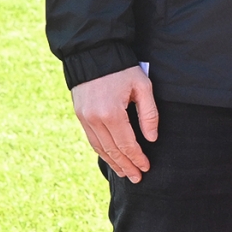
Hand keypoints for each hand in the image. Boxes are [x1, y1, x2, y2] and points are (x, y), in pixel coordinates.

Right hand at [70, 66, 158, 181]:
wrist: (94, 53)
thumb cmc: (123, 69)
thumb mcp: (143, 86)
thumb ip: (149, 114)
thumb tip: (152, 139)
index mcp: (111, 113)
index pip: (127, 144)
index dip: (137, 158)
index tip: (146, 168)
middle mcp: (95, 119)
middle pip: (113, 150)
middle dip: (126, 166)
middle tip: (137, 178)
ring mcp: (84, 118)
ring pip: (100, 148)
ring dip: (113, 162)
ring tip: (124, 173)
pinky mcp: (80, 115)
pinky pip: (91, 139)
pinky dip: (102, 151)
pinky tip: (110, 158)